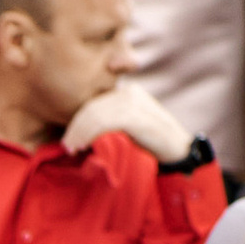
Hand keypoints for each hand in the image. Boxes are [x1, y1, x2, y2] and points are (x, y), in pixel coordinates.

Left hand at [63, 75, 193, 164]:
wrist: (178, 151)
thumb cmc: (152, 144)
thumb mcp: (128, 128)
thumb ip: (111, 123)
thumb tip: (82, 133)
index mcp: (127, 93)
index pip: (94, 103)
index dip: (78, 121)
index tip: (67, 140)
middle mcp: (129, 92)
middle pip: (92, 107)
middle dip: (75, 127)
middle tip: (66, 146)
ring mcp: (133, 102)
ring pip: (96, 114)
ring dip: (79, 133)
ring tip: (71, 149)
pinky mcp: (136, 115)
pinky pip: (105, 121)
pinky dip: (90, 134)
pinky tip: (83, 146)